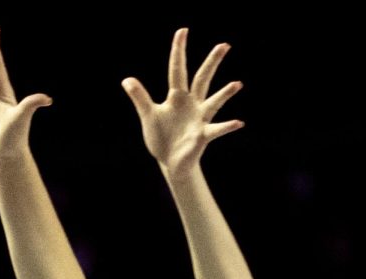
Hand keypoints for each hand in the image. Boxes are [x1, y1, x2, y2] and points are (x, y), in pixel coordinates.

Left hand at [122, 29, 243, 178]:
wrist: (169, 160)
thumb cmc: (161, 136)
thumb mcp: (148, 115)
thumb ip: (140, 97)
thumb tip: (126, 79)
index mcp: (177, 97)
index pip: (177, 70)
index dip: (178, 51)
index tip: (182, 31)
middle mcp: (192, 104)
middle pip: (202, 79)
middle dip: (212, 63)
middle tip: (224, 45)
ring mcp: (199, 119)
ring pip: (214, 102)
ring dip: (225, 93)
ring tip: (237, 84)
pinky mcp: (202, 136)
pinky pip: (217, 130)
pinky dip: (227, 126)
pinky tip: (239, 122)